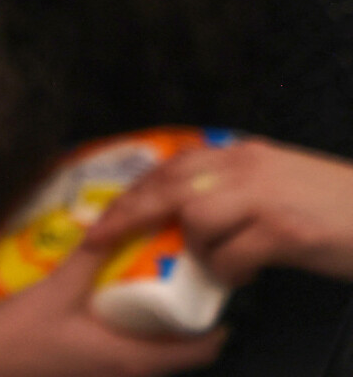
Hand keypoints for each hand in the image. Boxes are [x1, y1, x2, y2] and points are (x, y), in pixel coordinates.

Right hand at [0, 245, 225, 376]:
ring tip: (152, 296)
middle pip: (182, 356)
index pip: (201, 350)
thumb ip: (89, 256)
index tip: (214, 291)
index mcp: (133, 358)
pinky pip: (130, 364)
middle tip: (182, 284)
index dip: (216, 323)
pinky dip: (136, 343)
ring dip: (161, 334)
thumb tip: (115, 220)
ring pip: (156, 362)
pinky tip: (115, 319)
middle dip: (187, 323)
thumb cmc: (21, 334)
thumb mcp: (58, 288)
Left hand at [87, 137, 352, 284]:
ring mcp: (267, 196)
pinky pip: (232, 255)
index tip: (106, 214)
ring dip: (195, 249)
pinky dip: (228, 272)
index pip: (171, 165)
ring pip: (194, 217)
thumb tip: (192, 215)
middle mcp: (250, 166)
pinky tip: (242, 277)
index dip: (134, 190)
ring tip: (214, 265)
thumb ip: (238, 189)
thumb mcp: (281, 183)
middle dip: (128, 214)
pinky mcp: (286, 229)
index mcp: (245, 154)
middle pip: (167, 185)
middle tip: (102, 239)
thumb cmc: (341, 208)